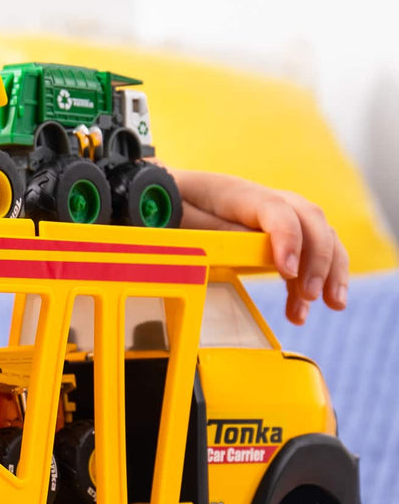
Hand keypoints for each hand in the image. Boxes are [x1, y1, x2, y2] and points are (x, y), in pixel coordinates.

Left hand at [173, 169, 348, 324]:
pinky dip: (314, 280)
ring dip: (330, 271)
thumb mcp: (184, 219)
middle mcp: (268, 201)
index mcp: (240, 193)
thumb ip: (215, 232)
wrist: (170, 196)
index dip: (287, 239)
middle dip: (319, 259)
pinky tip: (304, 310)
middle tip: (311, 294)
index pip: (276, 210)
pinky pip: (308, 253)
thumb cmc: (175, 207)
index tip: (288, 272)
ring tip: (332, 305)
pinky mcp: (279, 234)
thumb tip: (251, 248)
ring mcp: (278, 216)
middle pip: (310, 221)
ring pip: (319, 236)